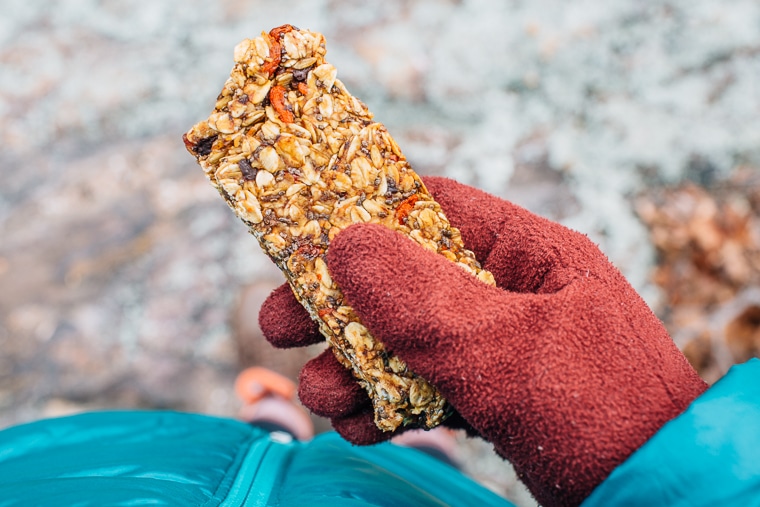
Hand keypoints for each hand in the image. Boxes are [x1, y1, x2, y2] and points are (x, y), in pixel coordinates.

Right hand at [259, 176, 706, 506]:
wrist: (657, 499)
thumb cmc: (602, 413)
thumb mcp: (506, 350)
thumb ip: (423, 300)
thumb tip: (344, 244)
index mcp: (528, 254)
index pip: (434, 208)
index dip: (362, 214)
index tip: (301, 235)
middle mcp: (509, 292)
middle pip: (403, 278)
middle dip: (338, 306)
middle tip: (276, 326)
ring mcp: (498, 346)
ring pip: (405, 338)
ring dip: (353, 365)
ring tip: (322, 397)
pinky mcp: (490, 395)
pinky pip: (423, 384)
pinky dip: (386, 403)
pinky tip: (362, 424)